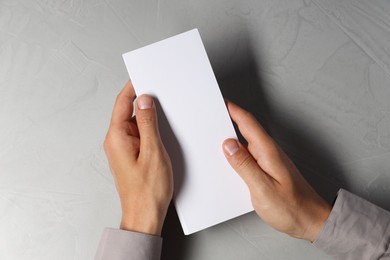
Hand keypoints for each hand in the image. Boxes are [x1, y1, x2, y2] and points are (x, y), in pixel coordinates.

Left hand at [103, 81, 172, 235]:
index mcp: (117, 137)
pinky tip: (163, 130)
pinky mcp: (131, 155)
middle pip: (128, 111)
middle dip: (144, 101)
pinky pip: (139, 135)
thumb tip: (145, 100)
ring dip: (149, 117)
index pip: (122, 103)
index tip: (144, 76)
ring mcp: (123, 149)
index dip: (133, 87)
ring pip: (136, 124)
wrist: (144, 215)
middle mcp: (116, 141)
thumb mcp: (153, 151)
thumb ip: (148, 123)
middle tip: (162, 92)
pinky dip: (150, 129)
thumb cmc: (148, 190)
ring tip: (166, 113)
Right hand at [222, 101, 330, 241]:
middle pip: (246, 129)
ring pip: (246, 143)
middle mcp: (268, 152)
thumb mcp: (263, 189)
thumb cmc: (291, 208)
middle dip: (228, 120)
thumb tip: (228, 145)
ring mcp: (269, 160)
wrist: (311, 221)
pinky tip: (229, 161)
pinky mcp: (267, 170)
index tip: (219, 102)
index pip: (247, 122)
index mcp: (268, 151)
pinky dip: (236, 154)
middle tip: (211, 117)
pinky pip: (249, 156)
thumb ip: (244, 166)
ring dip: (231, 138)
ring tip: (214, 138)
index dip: (232, 109)